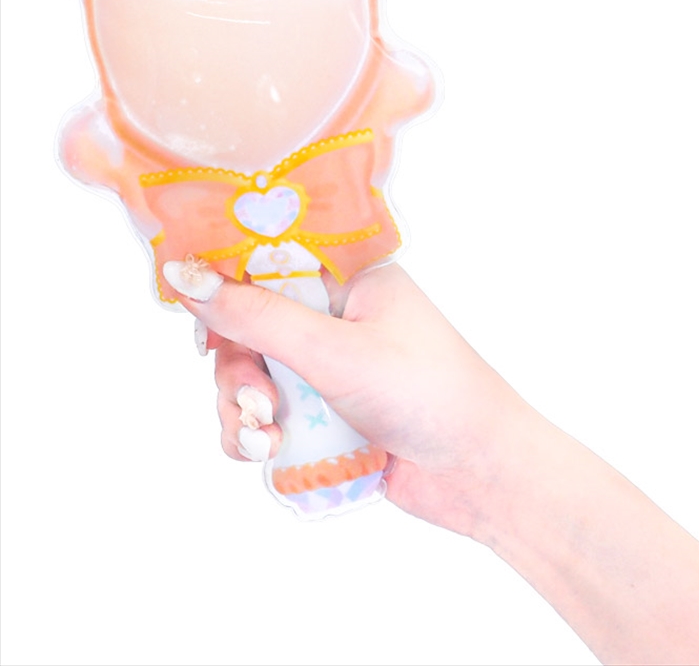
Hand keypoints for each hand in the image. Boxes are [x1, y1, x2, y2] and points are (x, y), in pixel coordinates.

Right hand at [169, 261, 525, 534]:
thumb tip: (185, 274)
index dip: (224, 290)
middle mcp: (338, 317)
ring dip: (244, 409)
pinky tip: (265, 454)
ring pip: (254, 376)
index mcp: (349, 279)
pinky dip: (258, 434)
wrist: (478, 470)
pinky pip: (270, 415)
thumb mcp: (334, 350)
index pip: (266, 263)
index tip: (198, 325)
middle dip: (239, 371)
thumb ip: (257, 316)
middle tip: (254, 403)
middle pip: (251, 329)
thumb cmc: (425, 392)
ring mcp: (331, 367)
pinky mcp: (327, 412)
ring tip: (264, 439)